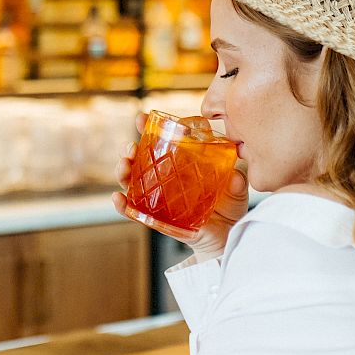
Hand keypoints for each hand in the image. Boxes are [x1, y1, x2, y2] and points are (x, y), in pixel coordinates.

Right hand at [112, 113, 249, 261]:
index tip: (142, 118)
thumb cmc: (229, 206)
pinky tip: (119, 199)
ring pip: (132, 183)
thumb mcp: (236, 189)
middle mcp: (165, 179)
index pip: (161, 143)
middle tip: (131, 146)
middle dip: (129, 150)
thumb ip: (236, 181)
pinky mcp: (157, 219)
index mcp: (181, 165)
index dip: (148, 130)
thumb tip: (234, 176)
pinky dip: (124, 206)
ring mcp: (159, 199)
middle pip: (140, 161)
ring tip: (124, 165)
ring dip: (124, 172)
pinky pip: (136, 213)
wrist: (227, 236)